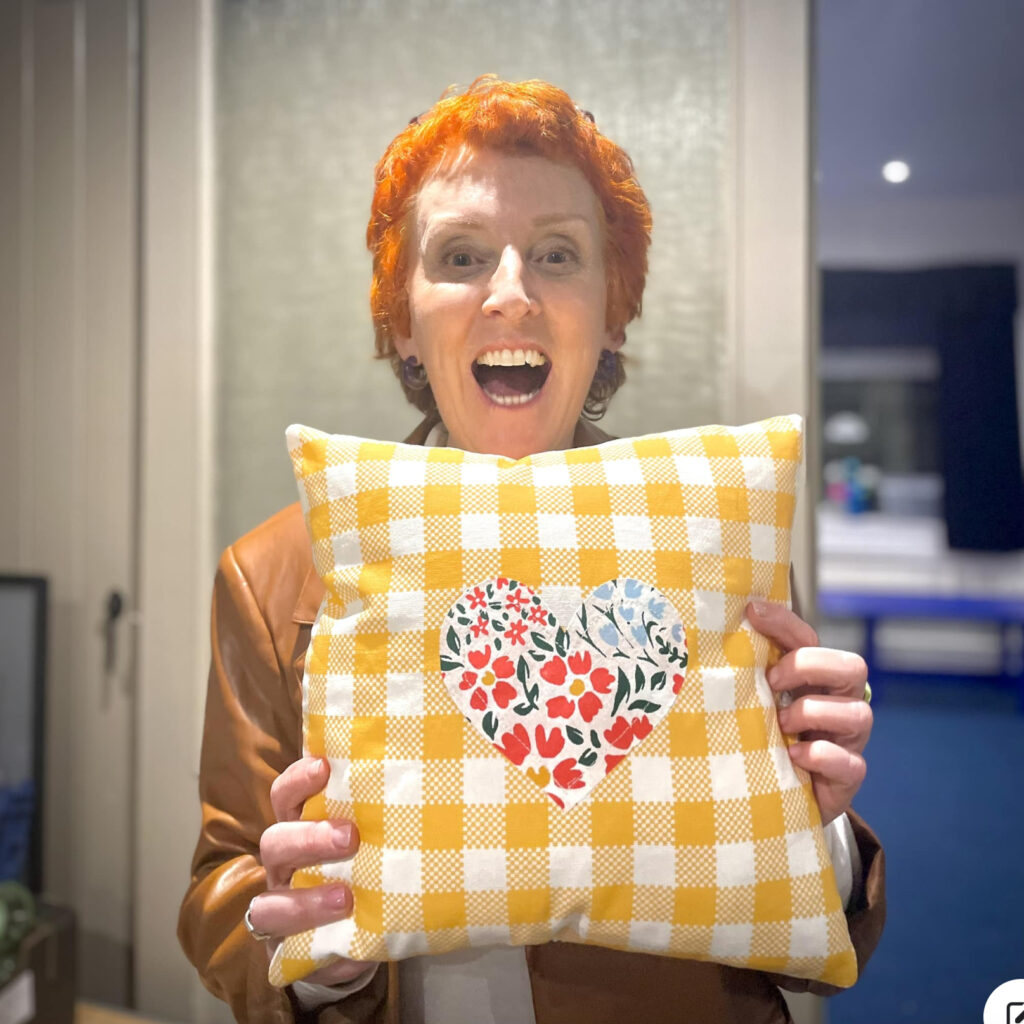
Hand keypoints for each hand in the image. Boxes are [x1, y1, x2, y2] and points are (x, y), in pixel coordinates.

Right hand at [250, 756, 378, 985]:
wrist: (356, 927)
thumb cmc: (363, 859)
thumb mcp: (365, 829)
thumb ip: (374, 805)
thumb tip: (414, 768)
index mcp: (299, 827)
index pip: (284, 796)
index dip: (297, 781)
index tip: (323, 768)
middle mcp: (283, 866)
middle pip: (274, 843)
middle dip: (309, 838)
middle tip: (350, 837)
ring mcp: (281, 910)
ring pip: (266, 907)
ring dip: (305, 902)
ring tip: (346, 898)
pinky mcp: (290, 952)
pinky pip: (294, 956)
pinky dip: (326, 954)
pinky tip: (355, 953)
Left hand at [747, 600, 871, 825]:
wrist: (776, 798)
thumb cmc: (765, 741)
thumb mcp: (755, 703)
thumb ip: (747, 674)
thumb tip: (715, 636)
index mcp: (815, 680)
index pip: (809, 639)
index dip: (784, 623)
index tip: (751, 613)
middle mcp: (839, 704)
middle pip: (851, 667)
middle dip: (809, 667)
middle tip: (772, 683)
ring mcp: (848, 741)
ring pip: (858, 713)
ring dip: (813, 713)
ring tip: (781, 725)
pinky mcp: (847, 777)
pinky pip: (851, 763)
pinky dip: (820, 755)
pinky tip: (794, 757)